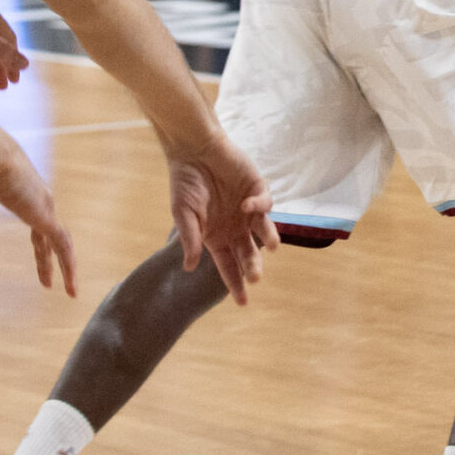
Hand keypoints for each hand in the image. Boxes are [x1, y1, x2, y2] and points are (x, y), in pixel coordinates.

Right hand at [0, 145, 76, 296]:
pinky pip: (63, 247)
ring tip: (70, 291)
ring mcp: (46, 209)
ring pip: (61, 245)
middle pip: (50, 237)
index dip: (38, 244)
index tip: (38, 255)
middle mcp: (40, 202)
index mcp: (26, 196)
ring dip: (65, 267)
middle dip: (50, 258)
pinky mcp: (47, 218)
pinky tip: (69, 285)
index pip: (37, 225)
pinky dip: (68, 266)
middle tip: (49, 279)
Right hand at [165, 131, 277, 303]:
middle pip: (248, 253)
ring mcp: (248, 209)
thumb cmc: (186, 183)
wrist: (195, 151)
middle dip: (252, 266)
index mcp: (216, 237)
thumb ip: (190, 238)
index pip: (228, 265)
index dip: (235, 284)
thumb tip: (189, 267)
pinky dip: (260, 206)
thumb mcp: (183, 214)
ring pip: (263, 231)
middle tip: (255, 277)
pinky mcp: (258, 189)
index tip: (243, 302)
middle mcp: (234, 227)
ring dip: (269, 239)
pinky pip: (265, 204)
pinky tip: (247, 204)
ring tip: (272, 248)